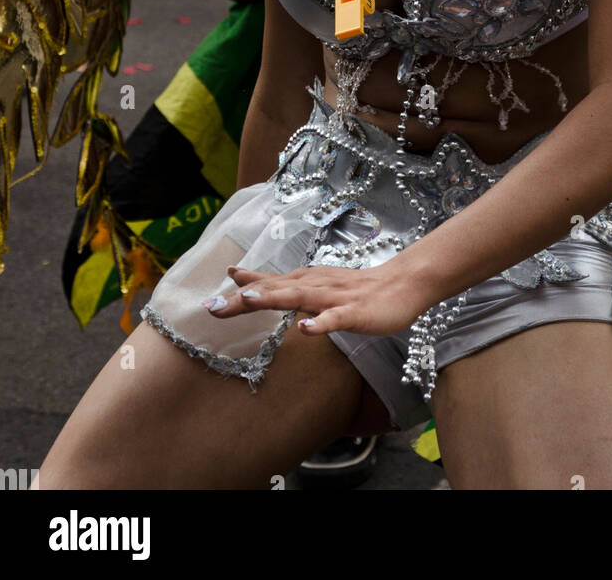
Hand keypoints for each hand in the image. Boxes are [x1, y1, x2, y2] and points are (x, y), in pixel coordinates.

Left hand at [203, 260, 434, 337]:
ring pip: (300, 297)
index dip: (240, 287)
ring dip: (274, 298)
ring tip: (248, 301)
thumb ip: (289, 288)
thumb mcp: (319, 286)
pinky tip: (304, 329)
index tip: (209, 294)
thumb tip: (254, 288)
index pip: (268, 283)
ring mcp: (335, 297)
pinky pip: (335, 318)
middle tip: (212, 305)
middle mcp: (316, 284)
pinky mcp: (355, 312)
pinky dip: (319, 323)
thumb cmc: (359, 289)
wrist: (402, 283)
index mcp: (307, 281)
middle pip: (274, 289)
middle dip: (243, 297)